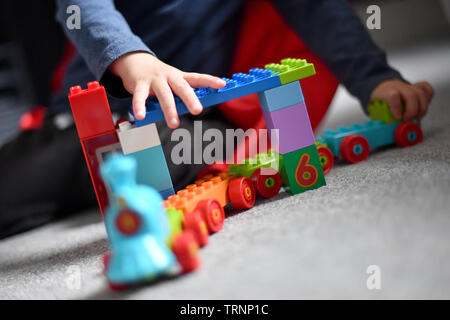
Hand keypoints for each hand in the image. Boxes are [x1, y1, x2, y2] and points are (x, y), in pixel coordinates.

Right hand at [109, 52, 225, 127]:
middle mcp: (169, 77)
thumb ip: (184, 94)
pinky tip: (141, 116)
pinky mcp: (139, 84)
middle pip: (182, 87)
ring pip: (163, 95)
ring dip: (169, 109)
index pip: (197, 78)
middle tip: (197, 111)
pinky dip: (140, 106)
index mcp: (180, 77)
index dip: (210, 81)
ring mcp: (154, 80)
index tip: (222, 84)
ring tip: (174, 124)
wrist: (135, 61)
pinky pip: (140, 96)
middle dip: (190, 99)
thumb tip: (197, 108)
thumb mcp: (174, 81)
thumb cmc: (160, 77)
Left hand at [370, 79, 433, 120]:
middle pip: (411, 95)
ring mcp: (408, 86)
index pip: (393, 96)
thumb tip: (385, 129)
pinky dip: (428, 100)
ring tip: (416, 117)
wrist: (382, 89)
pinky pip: (427, 90)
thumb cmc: (379, 101)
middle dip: (412, 110)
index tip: (398, 117)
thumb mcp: (376, 110)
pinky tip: (421, 108)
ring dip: (422, 108)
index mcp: (385, 92)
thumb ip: (382, 118)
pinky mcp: (416, 87)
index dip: (396, 107)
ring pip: (421, 93)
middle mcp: (398, 87)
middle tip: (408, 120)